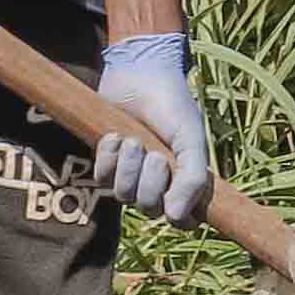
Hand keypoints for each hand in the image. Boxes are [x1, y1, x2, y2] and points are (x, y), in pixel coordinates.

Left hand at [93, 31, 211, 223]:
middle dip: (150, 180)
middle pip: (149, 208)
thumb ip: (193, 177)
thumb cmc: (172, 106)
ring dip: (128, 167)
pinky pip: (102, 178)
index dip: (179, 218)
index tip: (175, 201)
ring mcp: (131, 174)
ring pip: (123, 196)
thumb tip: (175, 216)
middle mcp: (158, 183)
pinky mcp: (106, 162)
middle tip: (154, 153)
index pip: (183, 220)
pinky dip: (109, 157)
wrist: (140, 74)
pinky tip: (115, 136)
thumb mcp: (191, 140)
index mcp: (184, 180)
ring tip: (132, 141)